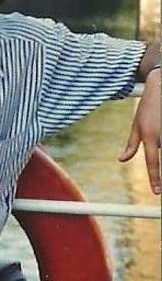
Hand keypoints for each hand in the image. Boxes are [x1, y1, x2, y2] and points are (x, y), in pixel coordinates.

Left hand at [120, 69, 159, 193]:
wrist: (160, 88)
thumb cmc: (147, 108)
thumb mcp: (136, 125)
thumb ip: (131, 145)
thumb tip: (121, 160)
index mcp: (149, 136)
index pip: (152, 163)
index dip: (155, 179)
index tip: (157, 192)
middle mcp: (161, 136)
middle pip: (161, 153)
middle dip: (158, 143)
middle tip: (154, 127)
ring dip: (160, 137)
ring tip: (156, 122)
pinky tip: (159, 122)